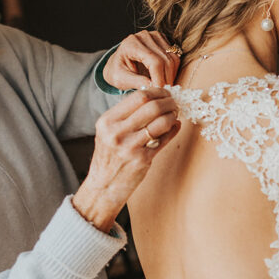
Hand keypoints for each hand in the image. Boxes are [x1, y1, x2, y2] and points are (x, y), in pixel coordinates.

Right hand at [72, 88, 180, 230]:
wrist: (103, 186)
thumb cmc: (108, 156)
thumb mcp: (108, 132)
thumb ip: (127, 115)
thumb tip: (155, 97)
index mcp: (107, 121)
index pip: (138, 97)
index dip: (157, 92)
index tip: (165, 93)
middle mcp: (116, 132)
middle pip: (152, 106)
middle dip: (168, 102)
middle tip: (174, 102)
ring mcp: (130, 147)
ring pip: (161, 122)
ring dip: (172, 115)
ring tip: (174, 114)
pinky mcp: (142, 159)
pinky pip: (164, 139)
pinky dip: (173, 130)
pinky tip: (175, 126)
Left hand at [103, 31, 180, 88]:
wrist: (118, 61)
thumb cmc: (117, 71)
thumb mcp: (120, 79)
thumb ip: (136, 82)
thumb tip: (153, 88)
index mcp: (131, 44)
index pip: (154, 61)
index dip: (159, 78)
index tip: (159, 92)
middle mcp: (145, 36)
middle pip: (166, 60)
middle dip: (167, 79)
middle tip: (163, 93)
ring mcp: (156, 36)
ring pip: (173, 58)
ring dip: (171, 75)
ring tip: (164, 86)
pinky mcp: (163, 39)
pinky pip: (175, 56)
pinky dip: (173, 70)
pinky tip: (165, 78)